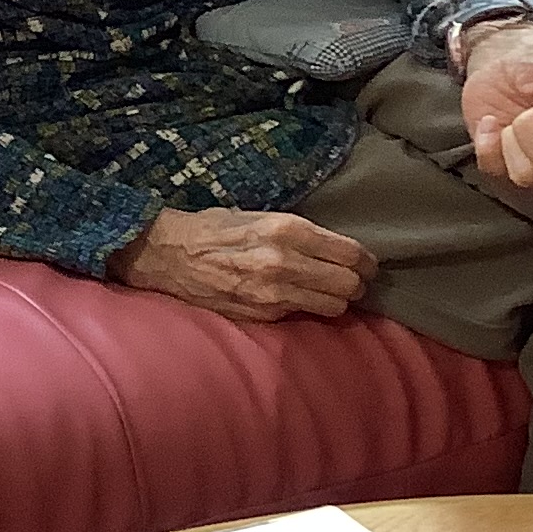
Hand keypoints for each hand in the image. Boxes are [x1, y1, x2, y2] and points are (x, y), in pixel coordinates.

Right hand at [114, 208, 376, 323]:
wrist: (166, 254)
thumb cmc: (213, 229)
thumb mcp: (259, 216)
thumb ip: (298, 233)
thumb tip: (336, 249)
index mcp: (288, 230)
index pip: (352, 254)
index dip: (366, 261)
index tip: (366, 263)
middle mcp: (284, 263)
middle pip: (348, 284)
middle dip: (354, 283)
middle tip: (350, 279)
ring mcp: (273, 294)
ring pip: (333, 306)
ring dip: (334, 300)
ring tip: (326, 292)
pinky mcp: (261, 314)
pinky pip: (302, 315)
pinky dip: (306, 309)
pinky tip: (296, 298)